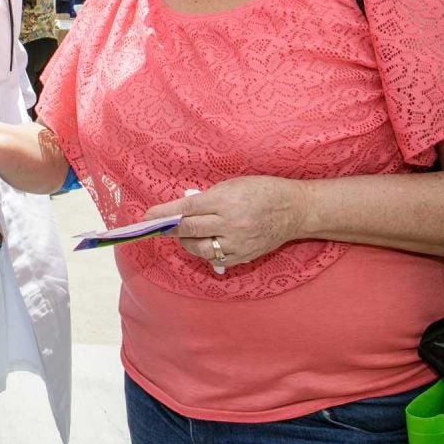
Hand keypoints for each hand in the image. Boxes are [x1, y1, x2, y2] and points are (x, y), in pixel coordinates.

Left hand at [142, 175, 308, 267]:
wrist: (295, 210)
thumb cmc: (262, 190)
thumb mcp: (232, 184)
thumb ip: (207, 198)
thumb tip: (181, 209)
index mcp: (226, 200)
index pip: (187, 209)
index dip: (164, 213)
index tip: (147, 216)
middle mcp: (231, 223)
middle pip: (189, 230)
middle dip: (169, 229)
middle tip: (157, 227)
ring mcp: (238, 243)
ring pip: (199, 249)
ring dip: (186, 242)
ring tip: (183, 234)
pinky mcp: (244, 256)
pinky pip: (216, 259)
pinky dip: (205, 252)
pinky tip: (204, 243)